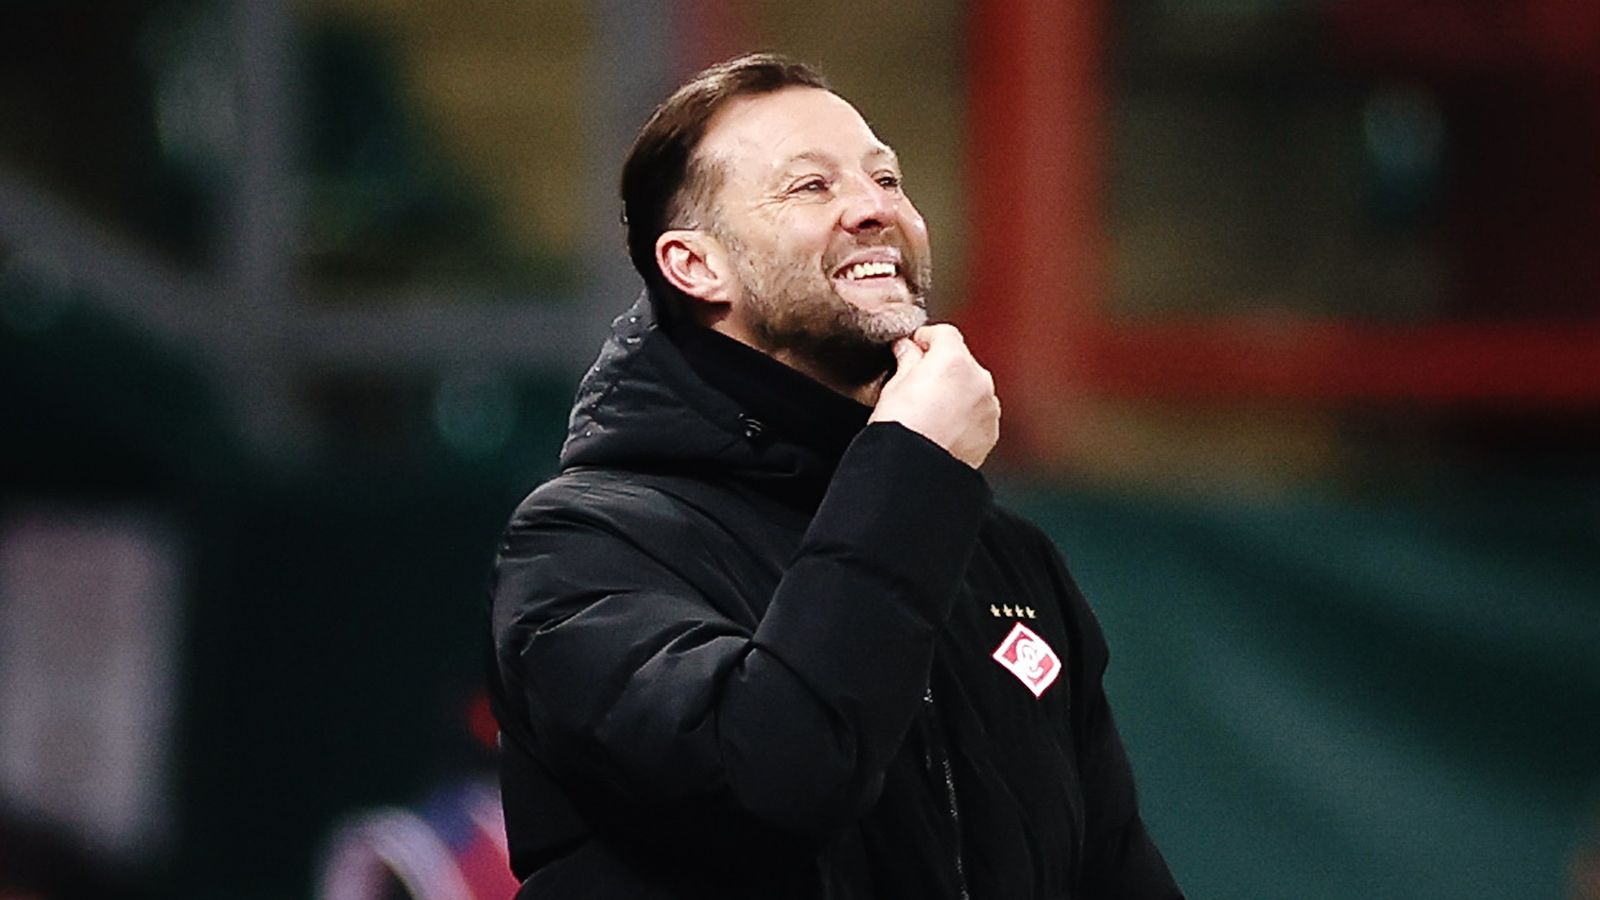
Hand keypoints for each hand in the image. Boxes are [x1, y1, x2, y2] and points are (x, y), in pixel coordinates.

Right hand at [868, 324, 999, 468]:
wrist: (915, 472)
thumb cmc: (900, 430)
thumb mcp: (894, 387)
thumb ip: (907, 360)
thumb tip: (907, 350)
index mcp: (953, 360)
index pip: (943, 334)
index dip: (924, 339)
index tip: (912, 349)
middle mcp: (978, 379)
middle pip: (961, 360)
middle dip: (942, 368)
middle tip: (917, 385)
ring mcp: (988, 406)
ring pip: (972, 388)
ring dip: (956, 393)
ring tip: (930, 413)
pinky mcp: (991, 431)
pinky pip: (978, 413)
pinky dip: (965, 416)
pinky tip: (943, 429)